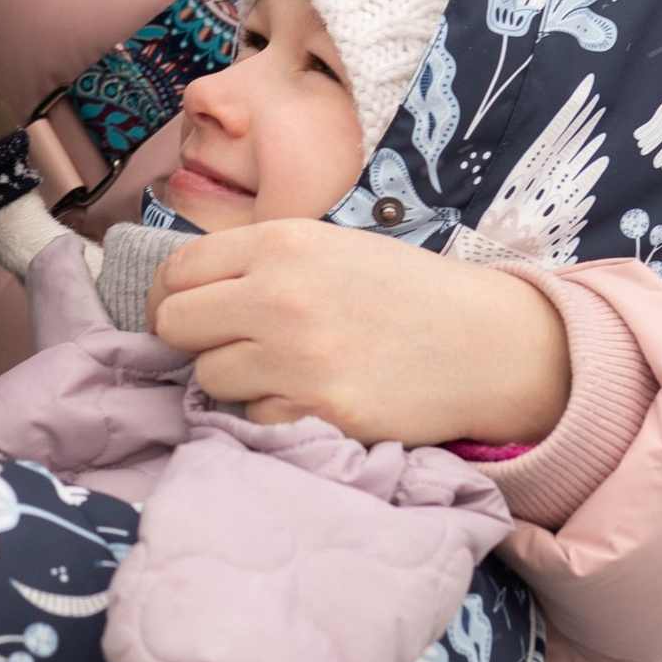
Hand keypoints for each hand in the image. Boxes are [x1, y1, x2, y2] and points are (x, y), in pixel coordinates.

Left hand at [148, 223, 571, 448]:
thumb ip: (260, 263)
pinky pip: (254, 419)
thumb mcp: (330, 247)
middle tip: (229, 347)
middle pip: (175, 325)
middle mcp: (280, 294)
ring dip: (235, 381)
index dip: (174, 295)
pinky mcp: (318, 410)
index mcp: (282, 242)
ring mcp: (297, 355)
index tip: (188, 313)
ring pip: (208, 378)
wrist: (486, 344)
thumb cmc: (406, 295)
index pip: (178, 270)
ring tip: (286, 370)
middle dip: (192, 340)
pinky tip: (316, 396)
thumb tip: (186, 292)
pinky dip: (274, 414)